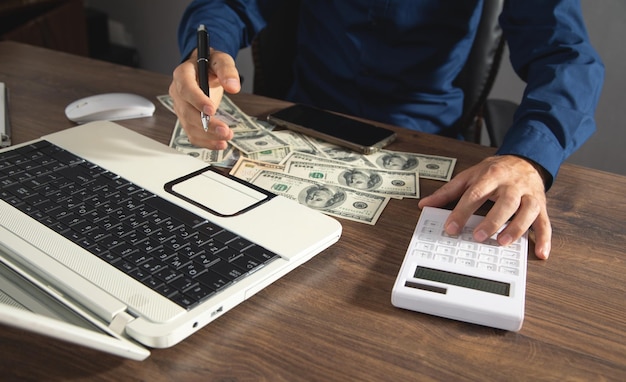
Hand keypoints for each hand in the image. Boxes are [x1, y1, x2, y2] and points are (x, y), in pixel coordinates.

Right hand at [168, 48, 240, 149]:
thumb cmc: (210, 64)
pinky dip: (205, 142)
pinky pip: (192, 134)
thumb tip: (233, 86)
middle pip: (187, 112)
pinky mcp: (187, 119)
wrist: (204, 70)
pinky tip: (219, 144)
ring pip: (189, 126)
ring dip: (208, 136)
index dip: (197, 101)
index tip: (212, 110)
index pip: (186, 89)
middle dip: (206, 124)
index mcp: (182, 75)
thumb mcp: (221, 60)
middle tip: (224, 130)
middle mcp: (178, 92)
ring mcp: (181, 107)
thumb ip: (227, 70)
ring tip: (226, 137)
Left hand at [418, 155, 551, 258]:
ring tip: (502, 242)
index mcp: (491, 176)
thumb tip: (425, 204)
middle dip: (492, 220)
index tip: (451, 228)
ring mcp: (529, 195)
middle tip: (478, 236)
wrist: (525, 160)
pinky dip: (544, 238)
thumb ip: (448, 192)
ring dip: (516, 228)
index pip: (475, 194)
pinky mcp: (541, 206)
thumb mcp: (469, 176)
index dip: (462, 211)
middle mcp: (512, 185)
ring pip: (527, 211)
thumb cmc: (495, 171)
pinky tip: (540, 252)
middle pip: (505, 202)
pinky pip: (545, 222)